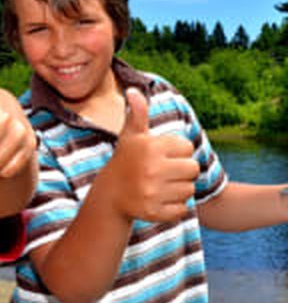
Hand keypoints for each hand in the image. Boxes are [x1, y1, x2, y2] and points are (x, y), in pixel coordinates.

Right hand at [106, 88, 198, 221]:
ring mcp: (152, 192)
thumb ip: (137, 114)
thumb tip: (133, 91)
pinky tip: (158, 201)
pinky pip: (183, 209)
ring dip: (178, 189)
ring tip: (159, 186)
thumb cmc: (126, 161)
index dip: (177, 152)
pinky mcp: (154, 212)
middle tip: (162, 173)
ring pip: (189, 190)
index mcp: (150, 147)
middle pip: (193, 169)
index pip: (187, 148)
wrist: (109, 196)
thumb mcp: (131, 136)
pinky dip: (174, 207)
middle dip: (182, 171)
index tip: (159, 157)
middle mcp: (151, 169)